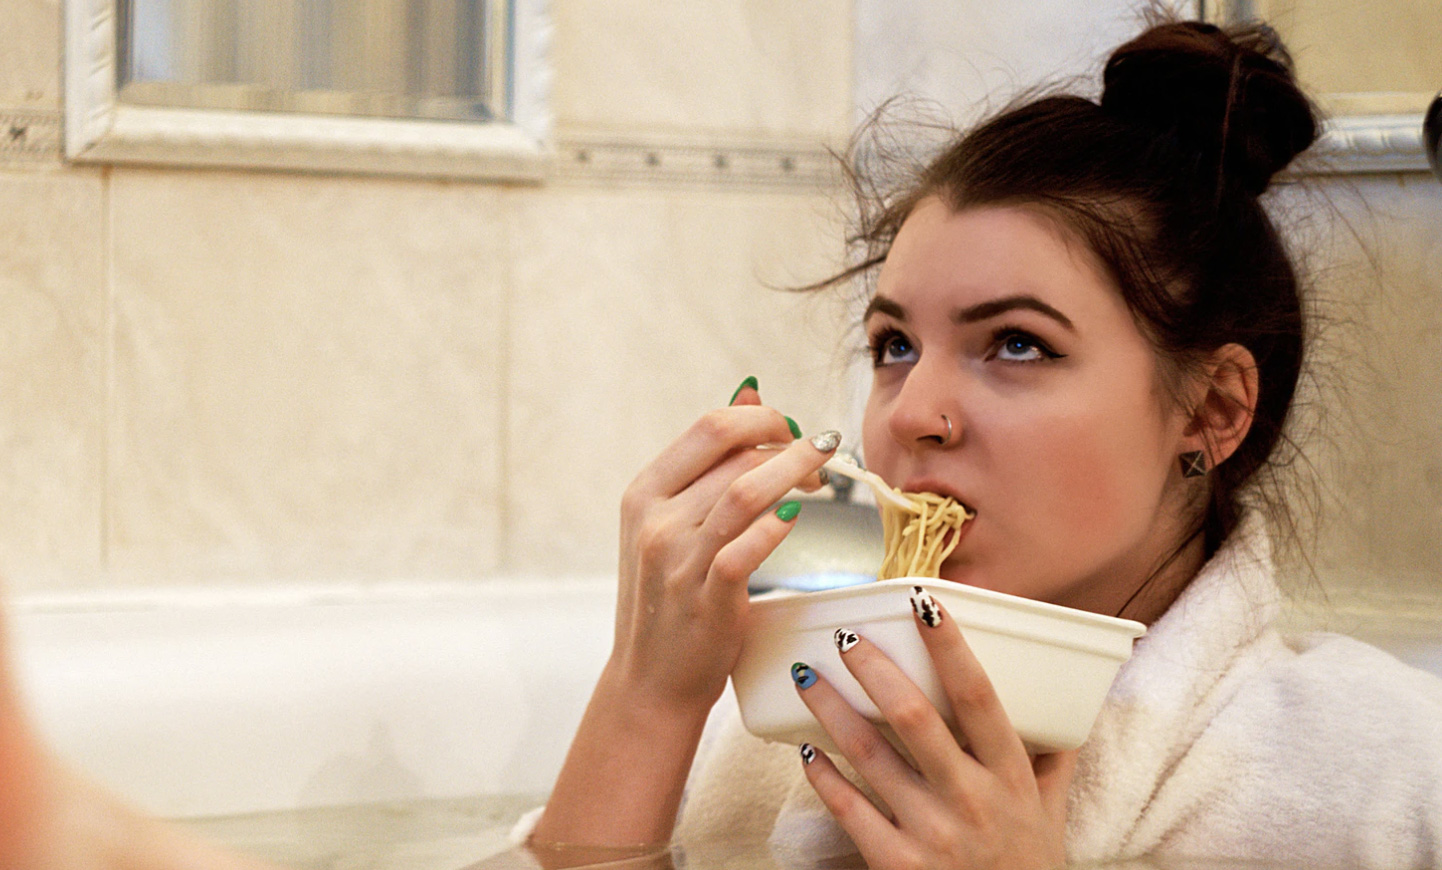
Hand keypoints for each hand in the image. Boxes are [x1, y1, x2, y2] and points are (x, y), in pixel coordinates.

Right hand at [534, 378, 837, 848]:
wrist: (650, 679)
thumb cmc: (669, 596)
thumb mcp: (671, 521)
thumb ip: (708, 463)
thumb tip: (748, 393)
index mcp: (644, 492)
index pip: (710, 427)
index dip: (762, 417)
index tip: (792, 429)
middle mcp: (655, 519)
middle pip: (735, 453)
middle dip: (787, 443)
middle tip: (819, 455)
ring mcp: (678, 559)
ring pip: (746, 490)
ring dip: (795, 471)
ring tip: (824, 475)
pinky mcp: (707, 596)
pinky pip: (748, 546)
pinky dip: (778, 524)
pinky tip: (797, 516)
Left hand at [793, 589, 1074, 869]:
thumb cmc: (1028, 868)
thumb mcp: (1051, 813)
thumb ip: (1053, 758)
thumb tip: (1064, 704)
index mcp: (1011, 778)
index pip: (982, 699)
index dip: (952, 648)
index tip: (925, 604)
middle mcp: (972, 801)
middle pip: (917, 720)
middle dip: (876, 671)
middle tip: (848, 636)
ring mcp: (932, 835)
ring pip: (870, 758)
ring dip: (833, 711)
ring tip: (807, 675)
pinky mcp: (896, 866)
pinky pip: (849, 811)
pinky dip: (823, 777)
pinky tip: (805, 748)